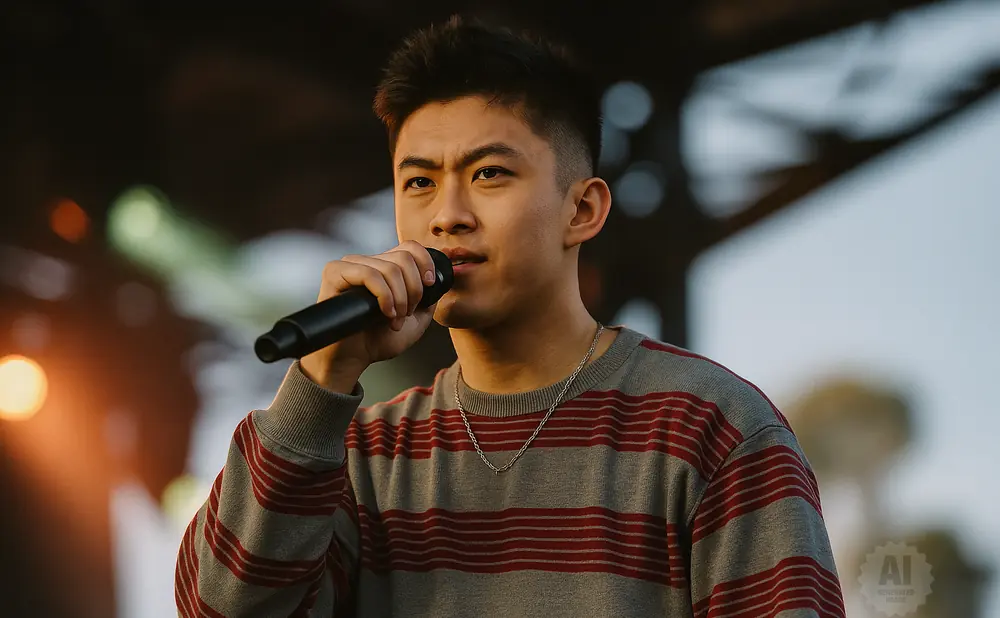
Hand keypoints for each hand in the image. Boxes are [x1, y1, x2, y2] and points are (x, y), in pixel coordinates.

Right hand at [299, 241, 438, 391]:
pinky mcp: (335, 273)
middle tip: (407, 314)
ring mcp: (350, 266)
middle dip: (413, 290)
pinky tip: (384, 313)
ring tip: (395, 320)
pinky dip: (384, 296)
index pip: (410, 247)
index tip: (429, 286)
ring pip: (390, 268)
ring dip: (400, 299)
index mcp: (384, 268)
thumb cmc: (379, 341)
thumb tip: (438, 281)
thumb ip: (429, 299)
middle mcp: (367, 262)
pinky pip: (369, 275)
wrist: (353, 359)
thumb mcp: (416, 320)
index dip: (425, 263)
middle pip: (404, 258)